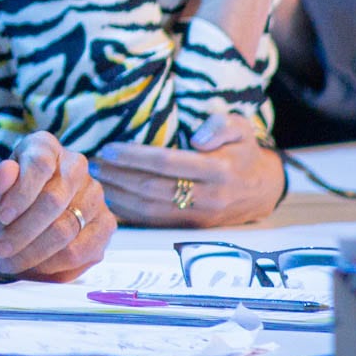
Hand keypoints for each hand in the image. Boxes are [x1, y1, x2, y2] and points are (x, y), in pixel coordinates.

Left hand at [0, 131, 113, 280]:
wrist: (14, 236)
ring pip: (67, 228)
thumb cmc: (1, 209)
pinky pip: (82, 250)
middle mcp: (76, 166)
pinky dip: (54, 264)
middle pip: (54, 199)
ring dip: (34, 252)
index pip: (40, 164)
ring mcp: (95, 195)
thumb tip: (7, 170)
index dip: (21, 193)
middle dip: (23, 230)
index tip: (2, 217)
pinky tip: (34, 266)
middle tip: (0, 249)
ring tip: (10, 261)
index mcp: (45, 147)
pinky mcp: (105, 224)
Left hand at [90, 113, 283, 227]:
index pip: (167, 163)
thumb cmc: (243, 151)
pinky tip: (111, 200)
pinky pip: (155, 222)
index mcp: (218, 171)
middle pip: (153, 188)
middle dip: (119, 176)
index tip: (109, 148)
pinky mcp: (191, 229)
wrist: (262, 190)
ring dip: (119, 195)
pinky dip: (129, 213)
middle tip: (94, 164)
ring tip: (96, 180)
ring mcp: (199, 217)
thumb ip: (220, 126)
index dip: (135, 156)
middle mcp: (207, 197)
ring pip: (150, 209)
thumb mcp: (242, 128)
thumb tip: (196, 137)